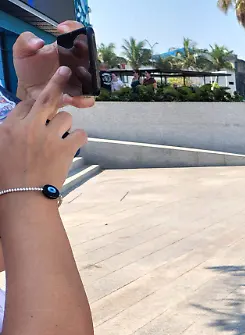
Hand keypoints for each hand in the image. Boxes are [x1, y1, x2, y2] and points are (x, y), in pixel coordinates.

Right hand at [0, 67, 87, 193]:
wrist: (22, 198)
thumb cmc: (6, 177)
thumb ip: (6, 131)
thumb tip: (11, 124)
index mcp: (8, 126)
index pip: (24, 105)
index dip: (33, 107)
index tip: (37, 110)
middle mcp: (28, 126)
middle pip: (46, 97)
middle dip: (57, 80)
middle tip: (64, 69)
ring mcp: (48, 136)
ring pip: (65, 117)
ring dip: (64, 125)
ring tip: (59, 138)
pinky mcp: (65, 148)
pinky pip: (80, 134)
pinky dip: (78, 138)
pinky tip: (73, 144)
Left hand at [13, 21, 94, 107]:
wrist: (28, 89)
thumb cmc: (30, 68)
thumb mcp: (22, 50)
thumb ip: (26, 41)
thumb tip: (38, 43)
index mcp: (67, 47)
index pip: (77, 32)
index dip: (74, 28)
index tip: (60, 29)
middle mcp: (78, 62)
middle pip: (91, 54)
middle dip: (88, 53)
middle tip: (75, 53)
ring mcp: (80, 80)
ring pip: (93, 79)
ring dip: (87, 79)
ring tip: (70, 77)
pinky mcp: (77, 95)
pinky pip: (86, 99)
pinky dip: (81, 100)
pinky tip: (68, 98)